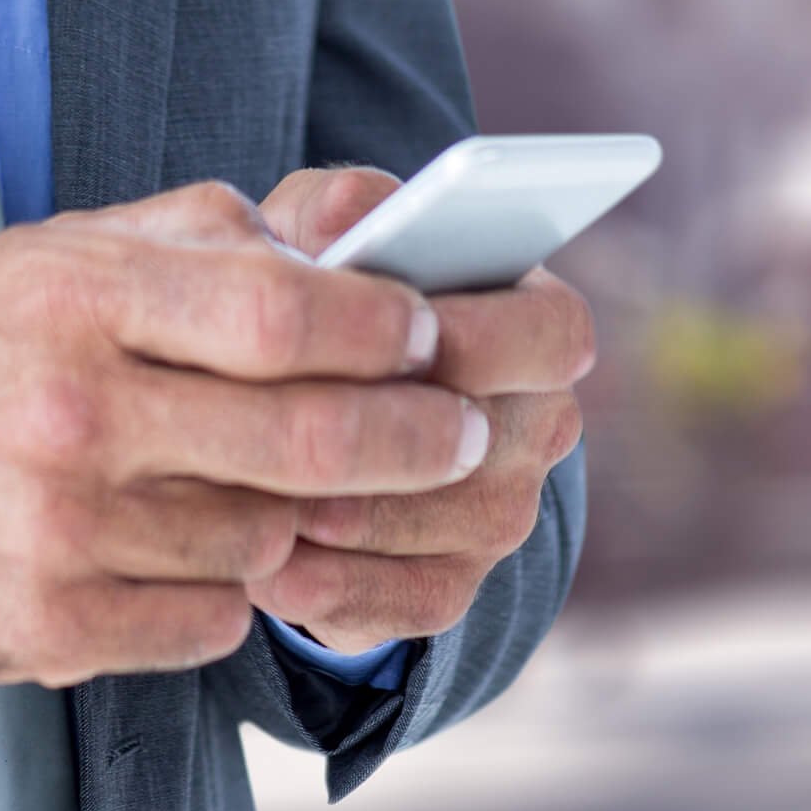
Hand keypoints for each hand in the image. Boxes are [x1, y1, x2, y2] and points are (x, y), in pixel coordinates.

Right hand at [0, 181, 487, 685]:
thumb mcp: (67, 252)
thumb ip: (213, 234)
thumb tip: (362, 229)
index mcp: (78, 298)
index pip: (281, 313)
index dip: (382, 330)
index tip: (430, 336)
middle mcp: (68, 412)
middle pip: (305, 439)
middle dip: (417, 441)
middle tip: (465, 435)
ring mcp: (57, 531)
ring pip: (269, 537)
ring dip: (307, 518)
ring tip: (293, 488)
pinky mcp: (47, 628)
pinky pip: (211, 623)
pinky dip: (232, 593)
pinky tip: (198, 552)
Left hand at [246, 167, 592, 651]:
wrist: (301, 407)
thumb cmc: (322, 296)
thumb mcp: (319, 236)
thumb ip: (335, 208)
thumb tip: (350, 215)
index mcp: (536, 322)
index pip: (556, 333)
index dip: (487, 337)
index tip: (407, 338)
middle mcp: (540, 424)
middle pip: (494, 442)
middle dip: (390, 438)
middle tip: (298, 427)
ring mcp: (503, 513)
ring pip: (443, 526)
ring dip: (346, 515)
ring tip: (253, 494)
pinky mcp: (452, 587)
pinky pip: (405, 601)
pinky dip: (330, 586)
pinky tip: (263, 561)